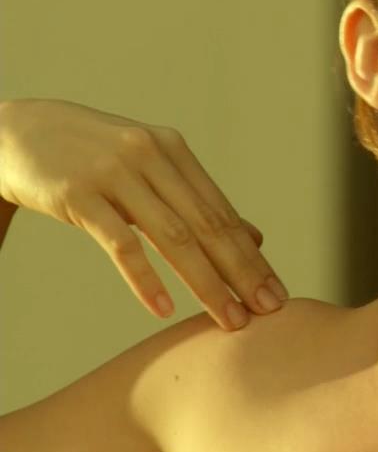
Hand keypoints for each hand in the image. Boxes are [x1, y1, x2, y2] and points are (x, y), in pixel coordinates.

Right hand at [0, 98, 286, 330]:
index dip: (252, 256)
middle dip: (242, 273)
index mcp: (174, 151)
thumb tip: (255, 239)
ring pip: (173, 237)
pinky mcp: (78, 193)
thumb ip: (197, 202)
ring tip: (229, 319)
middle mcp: (152, 157)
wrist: (15, 132)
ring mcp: (115, 173)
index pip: (222, 213)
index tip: (277, 293)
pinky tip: (165, 308)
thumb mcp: (149, 170)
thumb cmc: (91, 158)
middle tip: (268, 312)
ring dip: (206, 283)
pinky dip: (145, 278)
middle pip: (207, 226)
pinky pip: (119, 243)